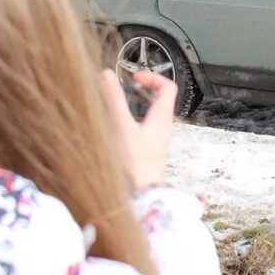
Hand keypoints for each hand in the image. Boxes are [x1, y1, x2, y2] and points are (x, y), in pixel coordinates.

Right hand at [101, 69, 177, 191]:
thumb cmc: (134, 165)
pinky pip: (142, 131)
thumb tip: (107, 74)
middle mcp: (162, 128)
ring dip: (134, 107)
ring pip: (149, 116)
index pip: (168, 87)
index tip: (134, 77)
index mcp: (162, 117)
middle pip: (159, 101)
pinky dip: (130, 123)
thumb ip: (113, 100)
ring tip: (115, 106)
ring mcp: (155, 142)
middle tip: (123, 89)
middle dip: (141, 91)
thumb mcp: (121, 127)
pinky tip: (112, 130)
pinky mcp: (146, 154)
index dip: (153, 77)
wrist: (141, 199)